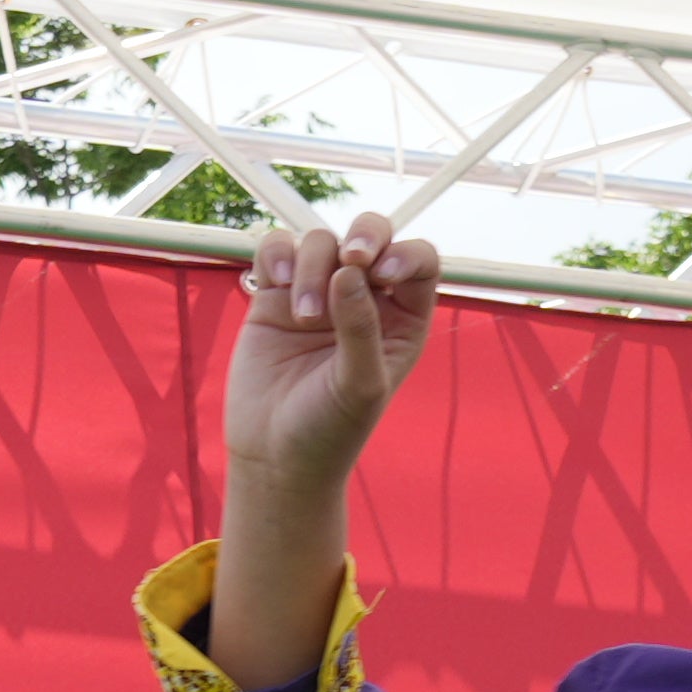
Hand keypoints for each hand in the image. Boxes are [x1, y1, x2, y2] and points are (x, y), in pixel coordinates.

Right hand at [229, 207, 440, 494]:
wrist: (275, 456)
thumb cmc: (331, 430)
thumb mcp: (359, 385)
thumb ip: (361, 328)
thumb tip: (350, 271)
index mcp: (402, 319)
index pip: (418, 263)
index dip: (405, 253)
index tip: (381, 272)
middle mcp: (363, 299)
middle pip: (372, 236)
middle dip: (364, 236)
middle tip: (350, 258)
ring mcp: (318, 294)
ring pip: (320, 243)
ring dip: (312, 268)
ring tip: (303, 315)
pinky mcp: (274, 296)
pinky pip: (277, 251)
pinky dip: (275, 255)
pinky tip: (273, 283)